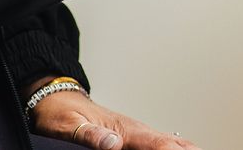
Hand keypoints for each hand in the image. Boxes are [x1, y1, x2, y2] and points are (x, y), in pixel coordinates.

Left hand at [28, 87, 200, 149]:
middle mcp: (133, 130)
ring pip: (168, 141)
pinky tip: (181, 149)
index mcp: (123, 129)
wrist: (56, 97)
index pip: (156, 144)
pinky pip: (158, 142)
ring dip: (185, 148)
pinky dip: (174, 146)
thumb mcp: (68, 126)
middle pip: (170, 142)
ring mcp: (134, 132)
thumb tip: (112, 143)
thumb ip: (89, 135)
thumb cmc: (60, 112)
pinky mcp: (130, 136)